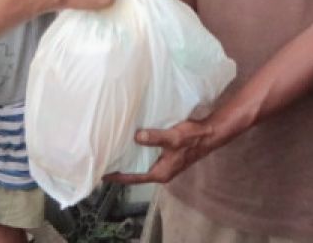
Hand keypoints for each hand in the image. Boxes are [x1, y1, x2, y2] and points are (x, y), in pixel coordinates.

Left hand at [104, 118, 221, 184]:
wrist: (209, 134)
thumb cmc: (192, 138)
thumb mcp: (172, 138)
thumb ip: (154, 138)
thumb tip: (136, 137)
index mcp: (161, 172)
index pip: (135, 178)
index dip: (118, 177)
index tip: (102, 175)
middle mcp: (162, 171)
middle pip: (137, 174)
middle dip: (121, 169)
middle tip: (104, 163)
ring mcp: (165, 164)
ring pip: (142, 164)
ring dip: (130, 160)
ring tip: (114, 154)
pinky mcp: (167, 156)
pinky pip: (148, 156)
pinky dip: (138, 153)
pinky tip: (131, 144)